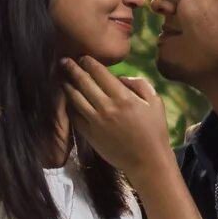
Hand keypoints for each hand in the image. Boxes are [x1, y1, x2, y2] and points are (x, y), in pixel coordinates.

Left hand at [62, 57, 174, 183]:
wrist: (147, 161)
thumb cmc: (155, 131)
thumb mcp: (155, 102)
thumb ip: (140, 84)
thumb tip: (120, 78)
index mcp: (123, 97)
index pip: (100, 74)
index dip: (89, 63)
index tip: (83, 57)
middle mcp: (106, 107)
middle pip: (84, 83)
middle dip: (72, 69)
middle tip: (64, 61)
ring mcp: (95, 122)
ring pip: (75, 98)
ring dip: (67, 85)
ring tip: (61, 77)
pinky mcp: (89, 134)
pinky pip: (74, 116)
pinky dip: (69, 105)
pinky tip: (66, 99)